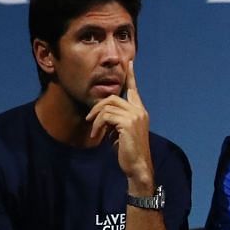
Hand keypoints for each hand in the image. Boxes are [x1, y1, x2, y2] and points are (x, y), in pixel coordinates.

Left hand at [87, 59, 153, 189]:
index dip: (130, 75)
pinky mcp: (128, 123)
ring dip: (96, 119)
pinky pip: (106, 116)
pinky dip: (97, 125)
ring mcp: (135, 116)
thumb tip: (102, 113)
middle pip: (113, 97)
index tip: (129, 62)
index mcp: (140, 111)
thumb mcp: (120, 132)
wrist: (137, 166)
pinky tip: (96, 135)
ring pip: (107, 106)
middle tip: (89, 119)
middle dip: (97, 107)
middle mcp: (139, 111)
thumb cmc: (128, 151)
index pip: (133, 89)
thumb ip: (115, 119)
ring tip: (94, 131)